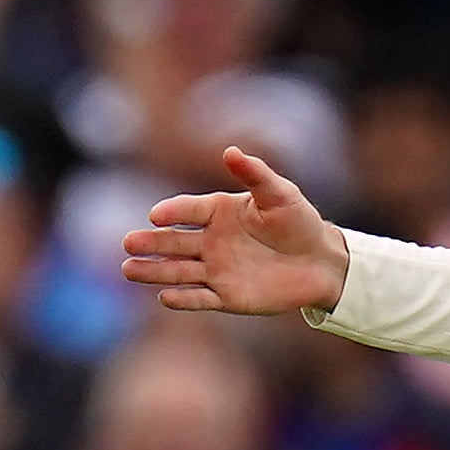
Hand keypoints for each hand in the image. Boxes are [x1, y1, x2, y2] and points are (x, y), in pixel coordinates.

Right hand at [121, 147, 349, 314]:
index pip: (188, 210)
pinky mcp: (227, 296)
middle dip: (150, 243)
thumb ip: (255, 174)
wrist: (321, 262)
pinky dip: (183, 299)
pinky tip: (165, 296)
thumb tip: (230, 150)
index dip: (172, 212)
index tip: (156, 215)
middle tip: (128, 244)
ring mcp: (216, 269)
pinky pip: (200, 298)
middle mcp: (211, 241)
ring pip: (178, 271)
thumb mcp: (281, 194)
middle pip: (174, 242)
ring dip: (154, 271)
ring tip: (128, 270)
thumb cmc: (299, 223)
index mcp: (219, 212)